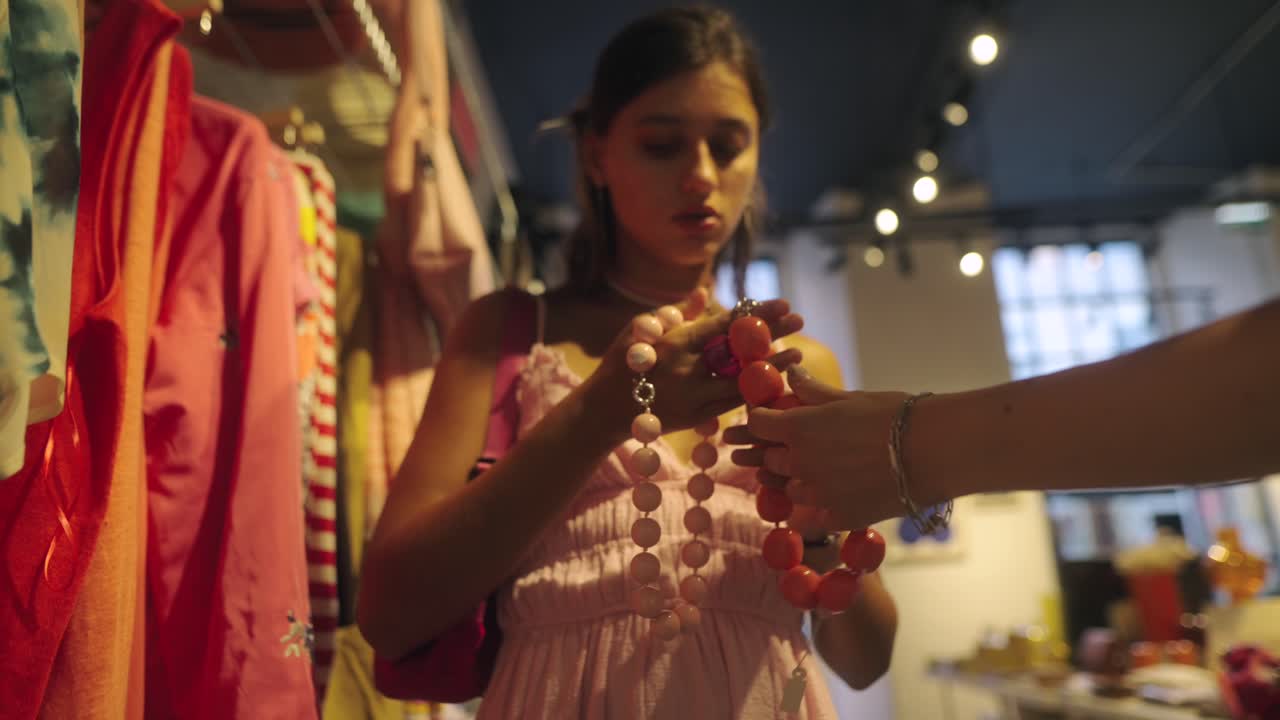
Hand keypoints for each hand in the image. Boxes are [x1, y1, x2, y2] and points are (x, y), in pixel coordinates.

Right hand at [584, 290, 805, 436]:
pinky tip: (774, 381)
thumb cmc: (623, 362)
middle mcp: (686, 369)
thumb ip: (679, 313)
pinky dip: (754, 391)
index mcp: (674, 342)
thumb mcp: (643, 329)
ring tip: (798, 354)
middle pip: (739, 349)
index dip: (756, 314)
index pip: (724, 324)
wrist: (605, 410)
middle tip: (799, 319)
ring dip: (771, 367)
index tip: (782, 303)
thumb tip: (705, 291)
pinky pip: (732, 403)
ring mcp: (693, 396)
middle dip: (772, 333)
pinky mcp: (696, 417)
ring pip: (741, 380)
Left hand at [724, 366, 922, 529]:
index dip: (761, 419)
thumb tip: (791, 373)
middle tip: (798, 446)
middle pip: (769, 459)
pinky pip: (813, 517)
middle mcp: (800, 462)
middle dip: (778, 451)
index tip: (769, 419)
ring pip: (790, 490)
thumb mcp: (851, 398)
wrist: (933, 452)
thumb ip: (814, 391)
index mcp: (798, 428)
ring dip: (798, 480)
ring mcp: (816, 494)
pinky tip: (835, 499)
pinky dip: (818, 509)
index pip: (757, 423)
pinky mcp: (836, 518)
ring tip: (824, 472)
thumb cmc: (895, 415)